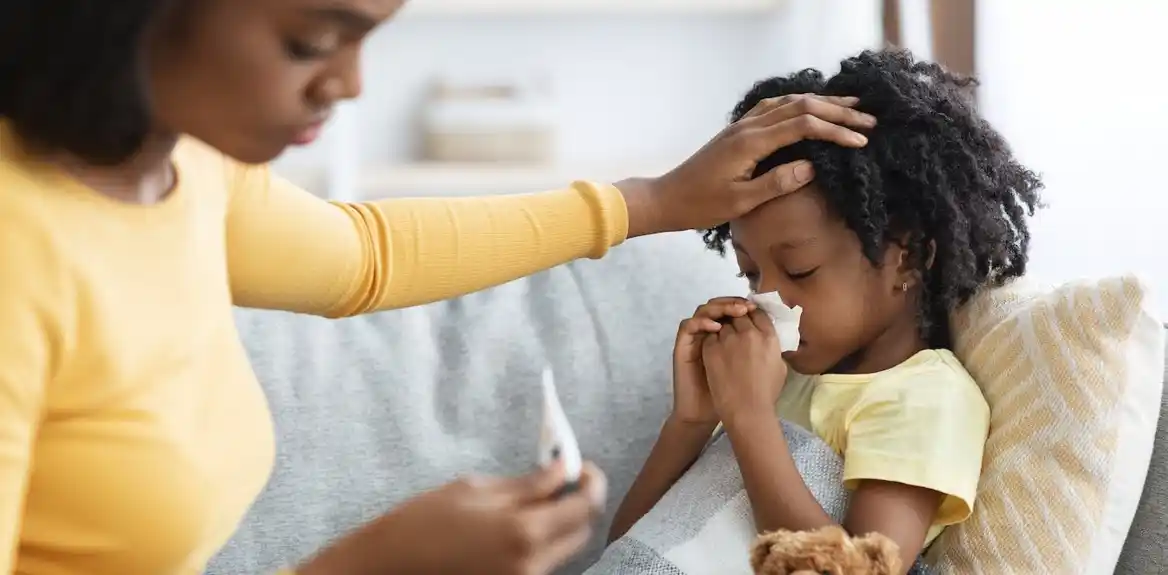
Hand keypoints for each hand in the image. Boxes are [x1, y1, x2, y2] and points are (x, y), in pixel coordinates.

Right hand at [297, 462, 606, 574]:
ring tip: (536, 500)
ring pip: (563, 549)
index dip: (592, 482)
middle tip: (563, 480)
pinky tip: (518, 524)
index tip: (582, 467)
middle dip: (579, 503)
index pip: (585, 507)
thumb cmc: (424, 520)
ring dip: (560, 523)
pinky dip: (541, 541)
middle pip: (581, 532)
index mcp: (524, 532)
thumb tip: (563, 469)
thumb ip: (527, 484)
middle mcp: (531, 563)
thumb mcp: (476, 489)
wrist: (389, 565)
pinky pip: (542, 562)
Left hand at [617, 94, 875, 236]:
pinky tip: (810, 108)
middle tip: (868, 119)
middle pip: (800, 107)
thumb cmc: (701, 205)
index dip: (835, 130)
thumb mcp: (741, 202)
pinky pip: (773, 108)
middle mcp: (747, 127)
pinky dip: (798, 105)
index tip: (861, 141)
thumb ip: (776, 183)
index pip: (802, 125)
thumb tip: (811, 167)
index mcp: (751, 142)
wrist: (666, 198)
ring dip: (820, 103)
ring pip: (787, 103)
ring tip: (849, 107)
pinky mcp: (737, 131)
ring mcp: (741, 126)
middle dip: (836, 111)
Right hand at [672, 297, 756, 424]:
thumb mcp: (753, 369)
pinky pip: (688, 326)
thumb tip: (776, 336)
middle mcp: (709, 333)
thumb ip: (761, 352)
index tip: (757, 307)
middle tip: (746, 307)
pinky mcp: (683, 346)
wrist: (708, 413)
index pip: (733, 310)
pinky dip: (701, 322)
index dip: (744, 305)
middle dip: (733, 303)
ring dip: (719, 307)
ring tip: (735, 313)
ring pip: (703, 310)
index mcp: (726, 336)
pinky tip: (716, 328)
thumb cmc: (732, 395)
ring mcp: (695, 338)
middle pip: (719, 305)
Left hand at [701, 309, 788, 422]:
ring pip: (722, 324)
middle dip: (735, 319)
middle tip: (733, 329)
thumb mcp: (780, 367)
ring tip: (723, 342)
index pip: (759, 313)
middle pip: (739, 314)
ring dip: (722, 329)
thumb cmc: (766, 394)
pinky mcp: (711, 348)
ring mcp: (728, 340)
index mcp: (769, 337)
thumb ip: (772, 348)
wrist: (746, 410)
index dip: (752, 314)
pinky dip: (711, 340)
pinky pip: (710, 336)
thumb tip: (767, 340)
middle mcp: (749, 333)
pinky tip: (713, 350)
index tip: (748, 319)